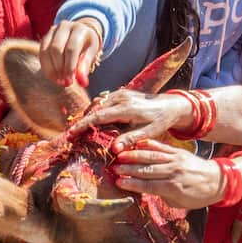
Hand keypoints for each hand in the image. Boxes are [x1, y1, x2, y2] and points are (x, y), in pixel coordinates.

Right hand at [38, 18, 102, 86]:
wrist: (81, 33)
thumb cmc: (87, 45)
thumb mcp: (91, 54)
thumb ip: (86, 66)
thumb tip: (82, 82)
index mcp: (79, 29)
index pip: (71, 48)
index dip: (69, 66)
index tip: (69, 82)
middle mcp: (64, 26)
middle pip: (56, 48)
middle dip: (59, 68)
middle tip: (64, 83)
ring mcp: (52, 30)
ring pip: (46, 51)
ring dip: (51, 69)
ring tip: (59, 81)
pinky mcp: (45, 37)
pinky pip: (41, 53)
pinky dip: (45, 67)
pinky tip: (52, 76)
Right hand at [68, 89, 191, 151]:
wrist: (171, 105)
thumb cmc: (160, 121)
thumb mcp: (148, 133)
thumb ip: (130, 139)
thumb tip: (114, 149)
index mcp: (126, 109)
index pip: (98, 117)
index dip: (82, 125)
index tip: (71, 134)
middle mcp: (121, 98)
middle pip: (94, 109)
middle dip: (82, 121)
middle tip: (72, 135)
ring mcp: (120, 94)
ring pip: (97, 104)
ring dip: (88, 116)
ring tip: (81, 131)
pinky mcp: (121, 93)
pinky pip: (103, 101)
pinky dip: (96, 110)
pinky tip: (95, 122)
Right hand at [112, 139, 223, 207]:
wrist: (218, 180)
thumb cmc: (198, 195)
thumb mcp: (180, 202)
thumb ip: (162, 195)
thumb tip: (145, 189)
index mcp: (174, 187)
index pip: (149, 185)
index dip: (132, 184)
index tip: (119, 182)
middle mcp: (174, 171)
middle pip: (147, 170)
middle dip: (129, 169)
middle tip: (114, 168)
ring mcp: (176, 159)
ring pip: (152, 156)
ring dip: (134, 156)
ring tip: (120, 155)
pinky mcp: (178, 151)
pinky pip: (161, 147)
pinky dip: (148, 145)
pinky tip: (137, 143)